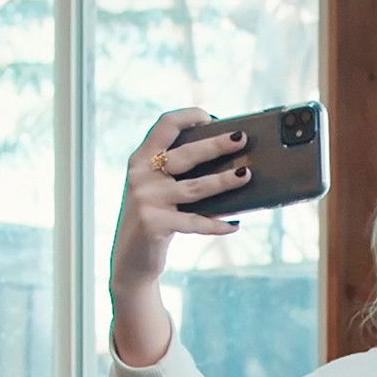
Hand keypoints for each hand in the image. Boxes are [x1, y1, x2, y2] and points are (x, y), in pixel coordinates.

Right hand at [109, 108, 253, 299]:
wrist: (130, 260)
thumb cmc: (154, 219)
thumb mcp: (156, 189)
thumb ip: (177, 173)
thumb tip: (228, 160)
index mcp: (141, 159)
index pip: (164, 125)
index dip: (189, 116)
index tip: (212, 117)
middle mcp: (141, 175)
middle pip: (186, 154)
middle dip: (217, 145)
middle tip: (242, 139)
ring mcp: (147, 200)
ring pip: (195, 187)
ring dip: (224, 181)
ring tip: (246, 175)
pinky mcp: (155, 224)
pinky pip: (195, 222)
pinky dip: (217, 224)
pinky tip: (235, 224)